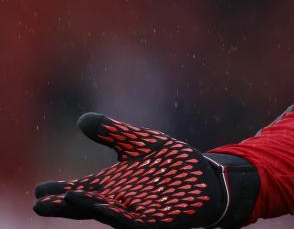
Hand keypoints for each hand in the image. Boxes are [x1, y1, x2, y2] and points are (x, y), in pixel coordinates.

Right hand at [33, 113, 255, 227]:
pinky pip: (135, 221)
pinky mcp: (159, 220)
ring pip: (108, 213)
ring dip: (89, 207)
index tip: (39, 190)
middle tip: (40, 204)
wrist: (210, 180)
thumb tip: (81, 119)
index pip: (80, 190)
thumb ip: (113, 132)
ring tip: (68, 199)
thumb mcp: (141, 143)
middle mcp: (121, 202)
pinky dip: (119, 216)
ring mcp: (139, 212)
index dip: (59, 191)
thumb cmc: (174, 165)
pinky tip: (105, 208)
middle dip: (65, 205)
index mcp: (113, 185)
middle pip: (87, 205)